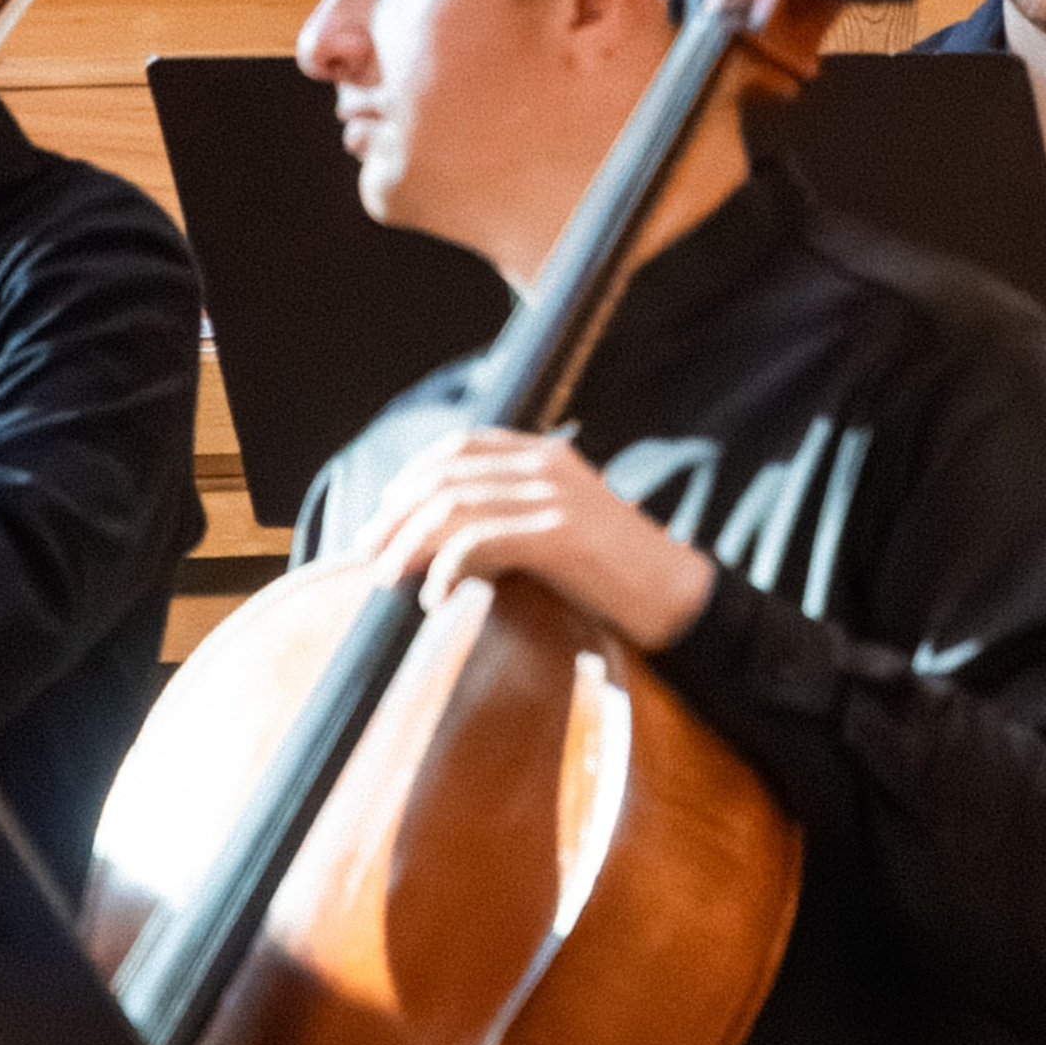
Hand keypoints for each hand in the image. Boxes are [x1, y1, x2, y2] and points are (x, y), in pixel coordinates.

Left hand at [354, 427, 717, 650]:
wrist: (677, 597)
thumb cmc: (614, 575)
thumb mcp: (560, 531)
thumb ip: (510, 523)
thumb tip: (442, 548)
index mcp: (548, 456)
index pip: (462, 446)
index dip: (412, 475)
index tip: (383, 514)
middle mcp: (548, 466)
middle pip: (446, 475)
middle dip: (396, 514)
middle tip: (368, 553)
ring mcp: (555, 497)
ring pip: (454, 506)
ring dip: (409, 544)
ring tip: (389, 579)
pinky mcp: (560, 534)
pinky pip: (480, 541)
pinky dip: (446, 569)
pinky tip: (437, 597)